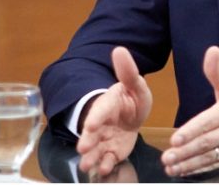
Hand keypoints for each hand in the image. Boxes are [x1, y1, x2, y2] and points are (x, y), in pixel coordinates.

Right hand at [77, 46, 152, 176]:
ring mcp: (105, 139)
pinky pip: (107, 160)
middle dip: (87, 140)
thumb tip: (119, 49)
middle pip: (92, 133)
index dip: (95, 117)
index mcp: (108, 105)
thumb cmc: (132, 99)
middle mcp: (102, 124)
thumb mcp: (135, 85)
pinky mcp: (111, 152)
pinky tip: (105, 169)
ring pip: (95, 149)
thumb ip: (128, 71)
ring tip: (88, 165)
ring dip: (91, 157)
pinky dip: (105, 165)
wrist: (132, 116)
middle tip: (83, 148)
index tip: (90, 125)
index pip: (100, 110)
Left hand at [160, 46, 218, 176]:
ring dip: (190, 165)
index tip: (175, 139)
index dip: (191, 132)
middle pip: (207, 143)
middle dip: (186, 152)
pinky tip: (186, 174)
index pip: (208, 123)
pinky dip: (202, 173)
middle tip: (167, 158)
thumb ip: (216, 73)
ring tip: (173, 168)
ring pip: (211, 159)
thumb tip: (211, 50)